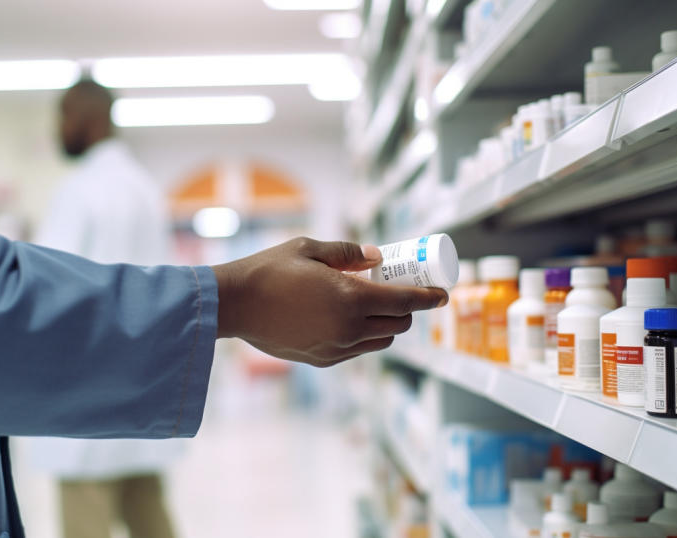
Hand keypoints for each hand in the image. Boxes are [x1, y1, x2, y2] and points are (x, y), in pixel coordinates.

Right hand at [212, 237, 448, 366]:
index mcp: (351, 297)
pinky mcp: (323, 359)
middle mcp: (349, 328)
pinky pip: (358, 349)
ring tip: (376, 305)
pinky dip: (365, 335)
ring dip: (388, 324)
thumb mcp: (310, 248)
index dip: (429, 298)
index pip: (406, 302)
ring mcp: (336, 348)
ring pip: (381, 340)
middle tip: (403, 292)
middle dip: (409, 309)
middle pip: (398, 324)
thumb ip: (348, 253)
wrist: (234, 304)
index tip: (442, 293)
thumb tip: (377, 257)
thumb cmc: (269, 270)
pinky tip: (351, 318)